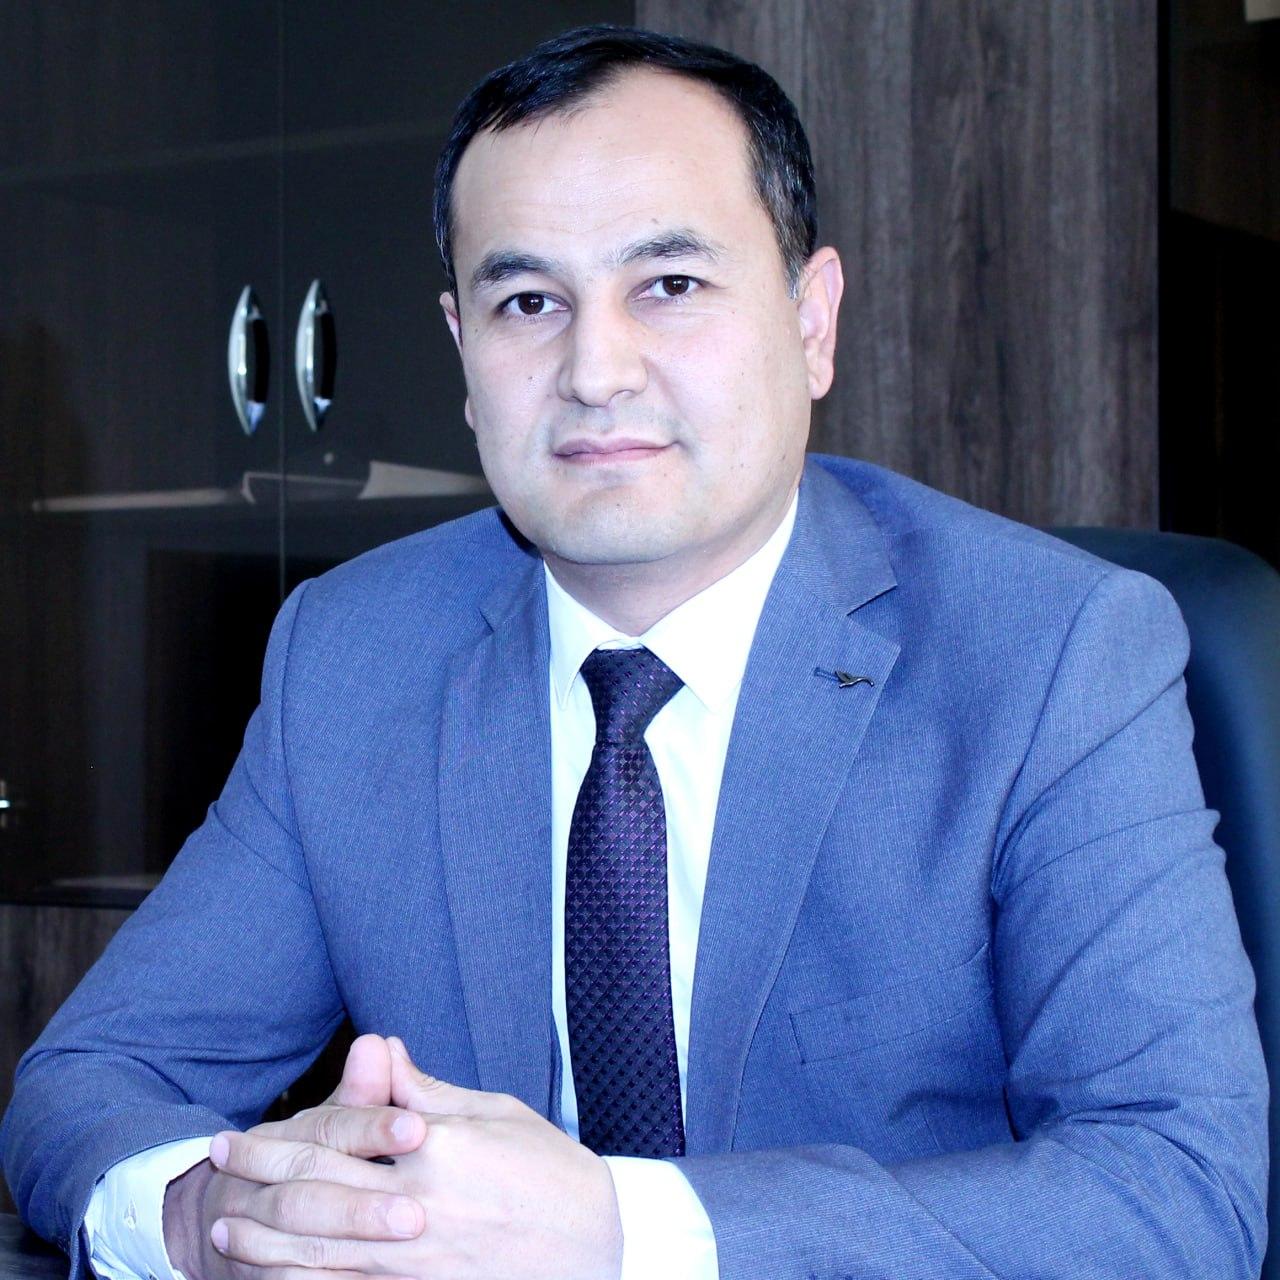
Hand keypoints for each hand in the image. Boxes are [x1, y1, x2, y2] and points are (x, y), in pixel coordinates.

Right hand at [163, 1034, 428, 1279]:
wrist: (224, 1222)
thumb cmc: (313, 1161)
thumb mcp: (334, 1124)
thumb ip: (362, 1093)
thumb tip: (379, 1043)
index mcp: (290, 1134)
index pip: (330, 1127)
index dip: (372, 1126)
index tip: (418, 1129)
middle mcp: (263, 1178)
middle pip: (312, 1185)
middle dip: (364, 1201)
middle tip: (418, 1212)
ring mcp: (251, 1228)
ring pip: (299, 1237)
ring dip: (349, 1239)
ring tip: (407, 1237)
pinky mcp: (260, 1272)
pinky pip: (287, 1279)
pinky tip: (367, 1279)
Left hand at [206, 1037, 623, 1279]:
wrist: (602, 1248)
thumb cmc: (554, 1172)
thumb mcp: (495, 1114)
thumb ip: (425, 1090)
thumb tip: (379, 1048)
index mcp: (433, 1149)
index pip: (334, 1139)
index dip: (275, 1138)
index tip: (236, 1133)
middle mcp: (416, 1205)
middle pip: (313, 1192)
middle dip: (256, 1180)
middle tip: (215, 1166)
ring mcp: (416, 1262)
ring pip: (317, 1251)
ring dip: (265, 1240)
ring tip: (224, 1229)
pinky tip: (273, 1277)